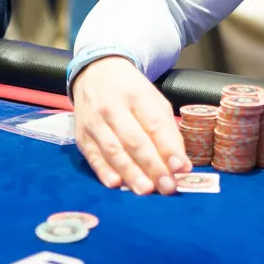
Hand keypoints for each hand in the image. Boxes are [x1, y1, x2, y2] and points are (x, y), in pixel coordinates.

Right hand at [72, 57, 189, 194]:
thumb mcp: (154, 101)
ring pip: (113, 150)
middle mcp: (113, 108)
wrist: (95, 73)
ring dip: (130, 173)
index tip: (181, 168)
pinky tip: (116, 184)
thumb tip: (181, 165)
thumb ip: (168, 131)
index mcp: (137, 95)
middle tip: (168, 187)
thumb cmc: (131, 91)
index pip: (155, 124)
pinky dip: (103, 171)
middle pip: (134, 140)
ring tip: (146, 190)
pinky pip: (92, 156)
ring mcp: (94, 122)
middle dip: (152, 166)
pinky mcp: (82, 136)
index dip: (168, 148)